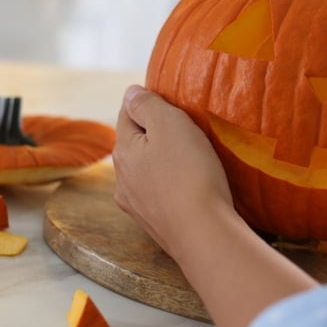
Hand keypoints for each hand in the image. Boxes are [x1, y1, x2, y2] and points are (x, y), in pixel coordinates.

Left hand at [112, 85, 232, 256]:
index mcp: (123, 151)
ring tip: (193, 160)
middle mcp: (122, 180)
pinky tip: (192, 188)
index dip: (148, 103)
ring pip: (147, 172)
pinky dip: (172, 186)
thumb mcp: (170, 124)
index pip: (126, 113)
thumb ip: (147, 105)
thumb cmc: (189, 173)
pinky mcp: (156, 226)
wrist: (204, 234)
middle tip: (187, 130)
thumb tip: (130, 92)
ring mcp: (137, 207)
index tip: (173, 103)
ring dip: (164, 163)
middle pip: (136, 145)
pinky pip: (161, 195)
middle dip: (156, 135)